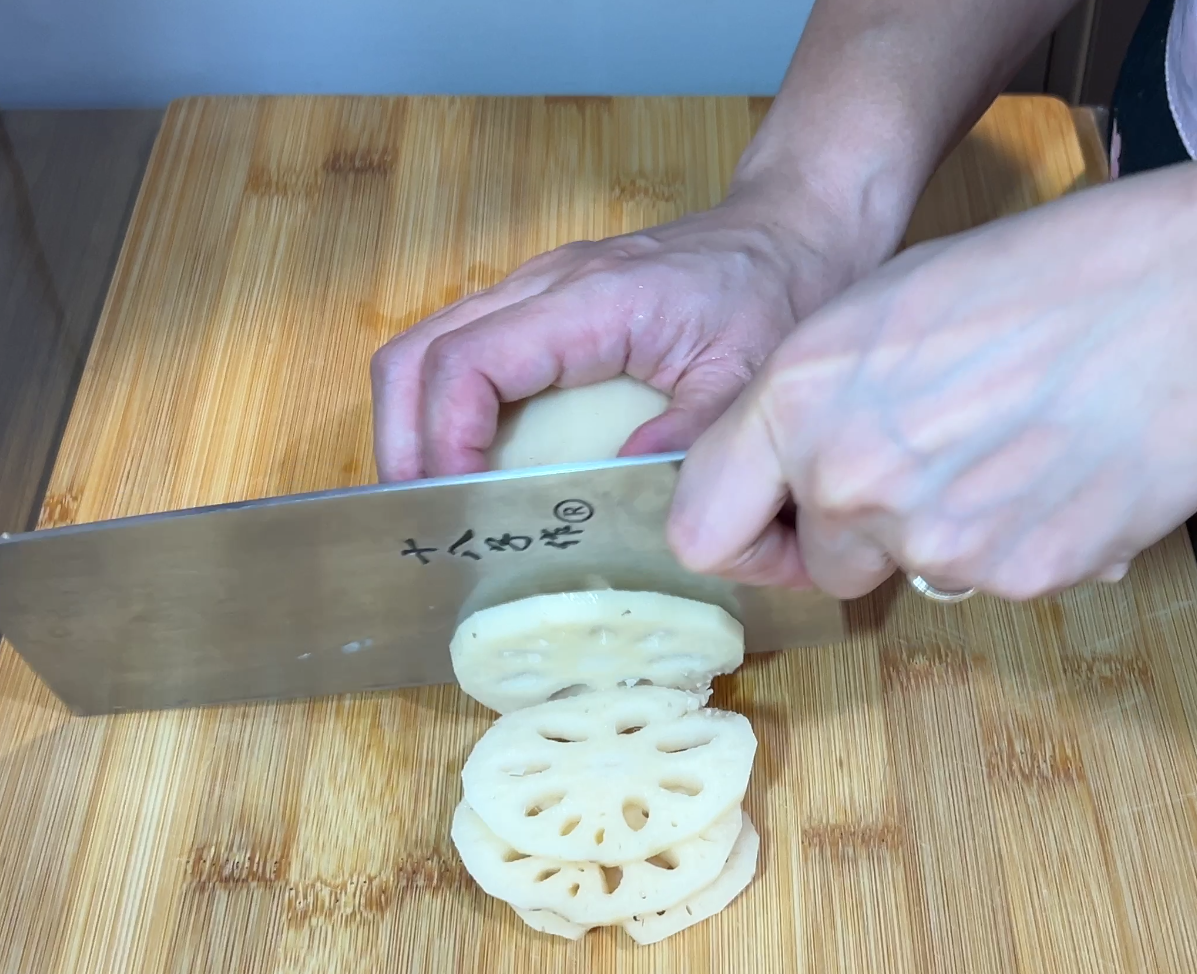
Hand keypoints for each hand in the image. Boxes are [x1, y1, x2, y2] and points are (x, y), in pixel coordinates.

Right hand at [370, 186, 879, 480]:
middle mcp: (543, 288)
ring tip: (440, 501)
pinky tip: (473, 466)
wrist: (790, 232)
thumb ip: (690, 434)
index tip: (460, 501)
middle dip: (405, 443)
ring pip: (424, 350)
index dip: (444, 439)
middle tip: (426, 517)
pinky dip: (444, 411)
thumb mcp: (750, 372)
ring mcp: (535, 294)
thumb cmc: (775, 290)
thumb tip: (623, 492)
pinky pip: (462, 355)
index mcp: (589, 301)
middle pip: (413, 355)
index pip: (466, 363)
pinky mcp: (541, 310)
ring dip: (415, 428)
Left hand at [666, 163, 1196, 599]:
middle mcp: (850, 481)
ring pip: (907, 572)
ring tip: (1013, 445)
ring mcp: (933, 542)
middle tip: (935, 458)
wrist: (1188, 308)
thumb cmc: (1044, 280)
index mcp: (798, 399)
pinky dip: (1015, 541)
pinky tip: (1059, 470)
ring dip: (943, 531)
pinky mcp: (1013, 580)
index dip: (744, 528)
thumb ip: (812, 400)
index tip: (778, 520)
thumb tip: (787, 472)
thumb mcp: (883, 308)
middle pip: (817, 563)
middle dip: (860, 529)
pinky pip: (989, 580)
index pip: (702, 528)